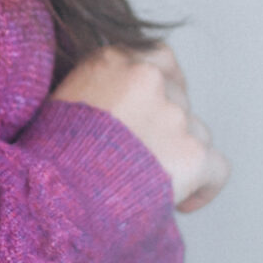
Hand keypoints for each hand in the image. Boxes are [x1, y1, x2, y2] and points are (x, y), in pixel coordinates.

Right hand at [52, 42, 229, 213]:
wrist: (52, 195)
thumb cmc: (46, 159)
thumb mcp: (60, 103)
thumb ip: (98, 92)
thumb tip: (120, 114)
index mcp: (111, 59)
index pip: (158, 58)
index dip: (161, 87)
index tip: (152, 111)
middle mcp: (148, 78)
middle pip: (179, 98)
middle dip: (166, 127)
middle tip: (142, 159)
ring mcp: (173, 115)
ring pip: (196, 133)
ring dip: (179, 155)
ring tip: (148, 186)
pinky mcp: (193, 154)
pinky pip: (217, 169)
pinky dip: (204, 187)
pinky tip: (181, 203)